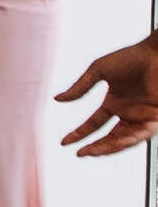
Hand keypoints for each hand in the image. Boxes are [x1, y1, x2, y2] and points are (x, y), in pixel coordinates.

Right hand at [57, 34, 157, 156]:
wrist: (156, 53)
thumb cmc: (133, 57)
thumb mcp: (98, 70)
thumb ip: (80, 87)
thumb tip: (58, 99)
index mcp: (114, 103)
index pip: (94, 124)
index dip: (79, 134)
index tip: (64, 142)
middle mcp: (127, 113)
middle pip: (109, 137)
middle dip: (95, 147)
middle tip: (81, 153)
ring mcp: (141, 116)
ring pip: (125, 140)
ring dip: (109, 147)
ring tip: (94, 151)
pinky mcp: (155, 118)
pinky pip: (141, 134)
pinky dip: (128, 140)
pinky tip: (116, 143)